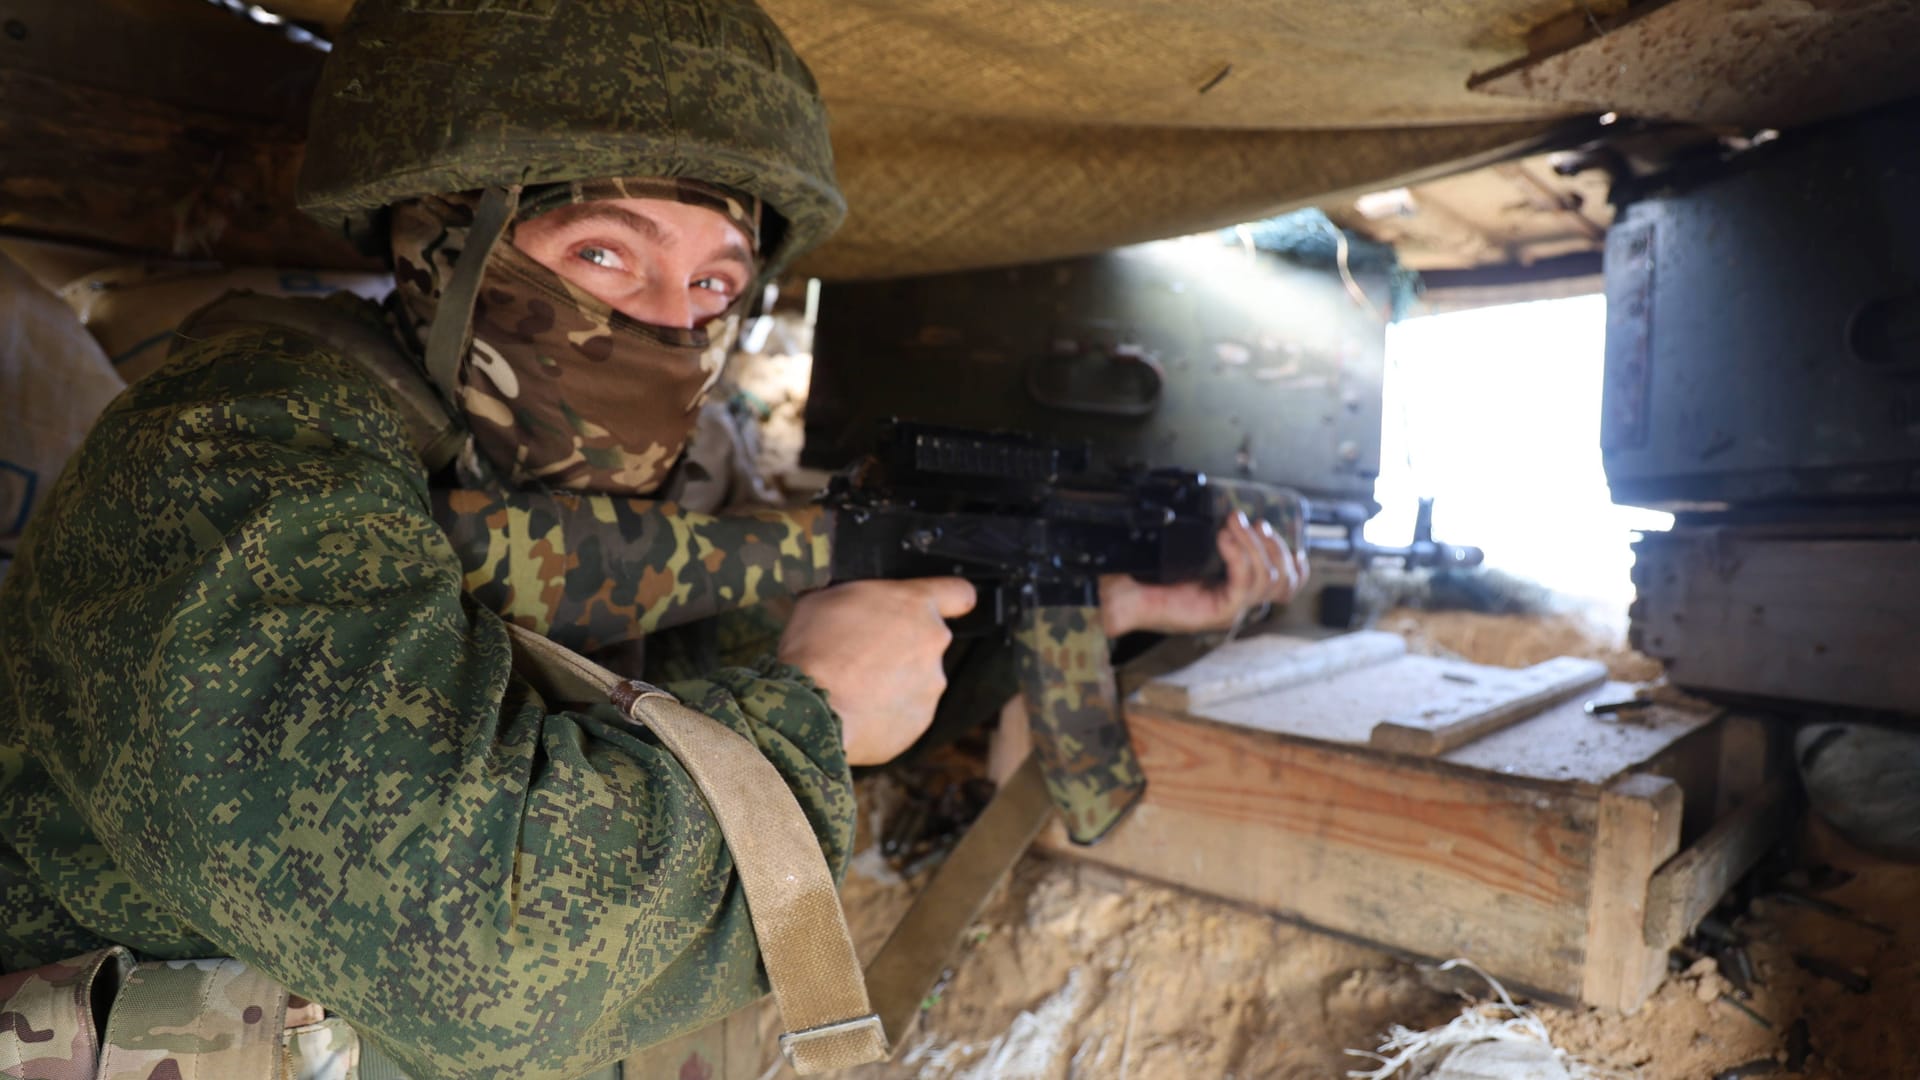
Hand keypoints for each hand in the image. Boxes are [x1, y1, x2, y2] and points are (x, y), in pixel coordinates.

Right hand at [777, 578, 976, 764]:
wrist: (810, 709)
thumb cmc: (814, 648)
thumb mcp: (824, 599)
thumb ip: (857, 597)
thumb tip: (850, 603)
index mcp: (915, 604)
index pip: (960, 593)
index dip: (949, 599)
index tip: (939, 606)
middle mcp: (933, 643)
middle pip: (928, 640)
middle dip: (902, 646)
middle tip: (864, 655)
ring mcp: (930, 685)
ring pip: (917, 679)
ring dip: (894, 681)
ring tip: (854, 688)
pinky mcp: (920, 721)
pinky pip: (906, 712)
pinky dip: (887, 712)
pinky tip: (857, 710)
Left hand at [1098, 511, 1306, 636]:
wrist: (1126, 599)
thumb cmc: (1152, 578)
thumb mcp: (1190, 557)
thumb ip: (1216, 544)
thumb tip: (1232, 516)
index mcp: (1238, 593)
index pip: (1286, 587)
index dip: (1297, 566)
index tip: (1292, 541)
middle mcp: (1240, 605)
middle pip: (1282, 579)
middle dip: (1272, 544)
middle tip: (1247, 518)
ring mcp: (1231, 611)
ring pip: (1267, 578)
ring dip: (1254, 543)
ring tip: (1233, 522)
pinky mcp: (1219, 612)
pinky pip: (1243, 582)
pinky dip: (1238, 555)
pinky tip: (1223, 538)